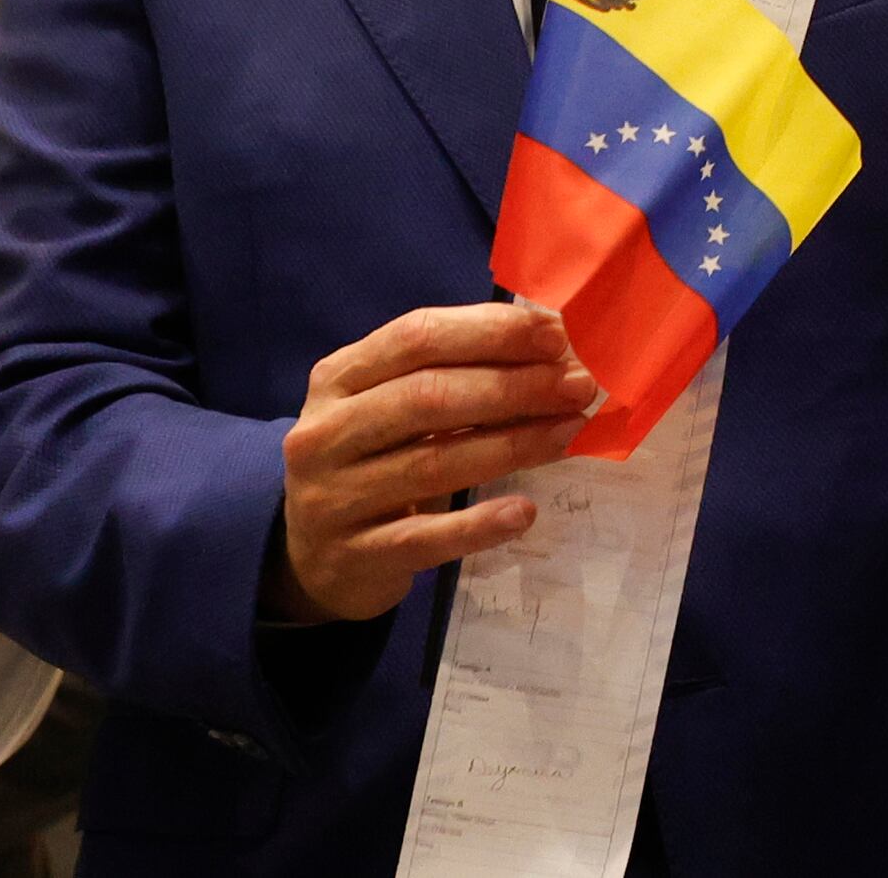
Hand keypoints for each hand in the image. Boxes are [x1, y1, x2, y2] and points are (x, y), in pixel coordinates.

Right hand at [264, 302, 603, 625]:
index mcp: (339, 377)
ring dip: (513, 444)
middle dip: (513, 386)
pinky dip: (478, 525)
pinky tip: (525, 512)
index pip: (417, 337)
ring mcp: (333, 498)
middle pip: (427, 397)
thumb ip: (455, 372)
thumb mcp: (392, 406)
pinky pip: (424, 538)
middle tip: (579, 385)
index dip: (490, 332)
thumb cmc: (372, 459)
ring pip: (432, 463)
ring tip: (571, 431)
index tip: (556, 334)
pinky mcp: (353, 556)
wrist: (308, 555)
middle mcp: (325, 433)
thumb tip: (554, 344)